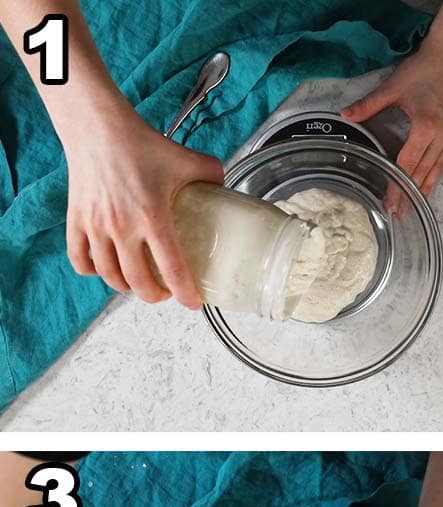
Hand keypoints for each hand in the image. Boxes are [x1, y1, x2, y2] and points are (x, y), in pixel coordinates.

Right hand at [62, 109, 223, 308]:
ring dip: (126, 287)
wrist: (97, 126)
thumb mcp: (187, 160)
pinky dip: (92, 271)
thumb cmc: (141, 143)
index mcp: (153, 217)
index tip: (193, 303)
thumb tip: (226, 189)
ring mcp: (95, 226)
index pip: (173, 269)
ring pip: (109, 276)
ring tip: (140, 283)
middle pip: (138, 282)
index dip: (185, 293)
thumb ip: (212, 176)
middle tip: (166, 293)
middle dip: (155, 295)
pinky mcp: (76, 220)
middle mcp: (122, 227)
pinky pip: (79, 260)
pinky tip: (106, 269)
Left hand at [342, 41, 442, 196]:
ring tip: (421, 205)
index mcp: (424, 127)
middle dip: (410, 193)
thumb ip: (369, 105)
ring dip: (430, 187)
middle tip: (401, 214)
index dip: (397, 184)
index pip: (407, 163)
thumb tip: (345, 115)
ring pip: (440, 166)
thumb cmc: (421, 69)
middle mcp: (441, 134)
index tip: (390, 203)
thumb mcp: (392, 87)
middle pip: (423, 171)